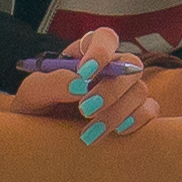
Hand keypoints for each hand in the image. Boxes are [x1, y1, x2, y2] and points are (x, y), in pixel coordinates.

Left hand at [9, 29, 163, 142]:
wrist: (39, 144)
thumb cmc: (35, 112)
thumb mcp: (31, 95)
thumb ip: (50, 83)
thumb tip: (79, 84)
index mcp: (86, 56)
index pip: (104, 38)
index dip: (101, 51)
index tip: (85, 72)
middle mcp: (110, 70)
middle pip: (129, 64)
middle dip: (110, 89)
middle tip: (85, 110)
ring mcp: (126, 92)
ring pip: (139, 90)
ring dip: (117, 112)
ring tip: (89, 134)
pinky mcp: (135, 114)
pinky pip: (150, 110)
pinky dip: (137, 120)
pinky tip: (117, 133)